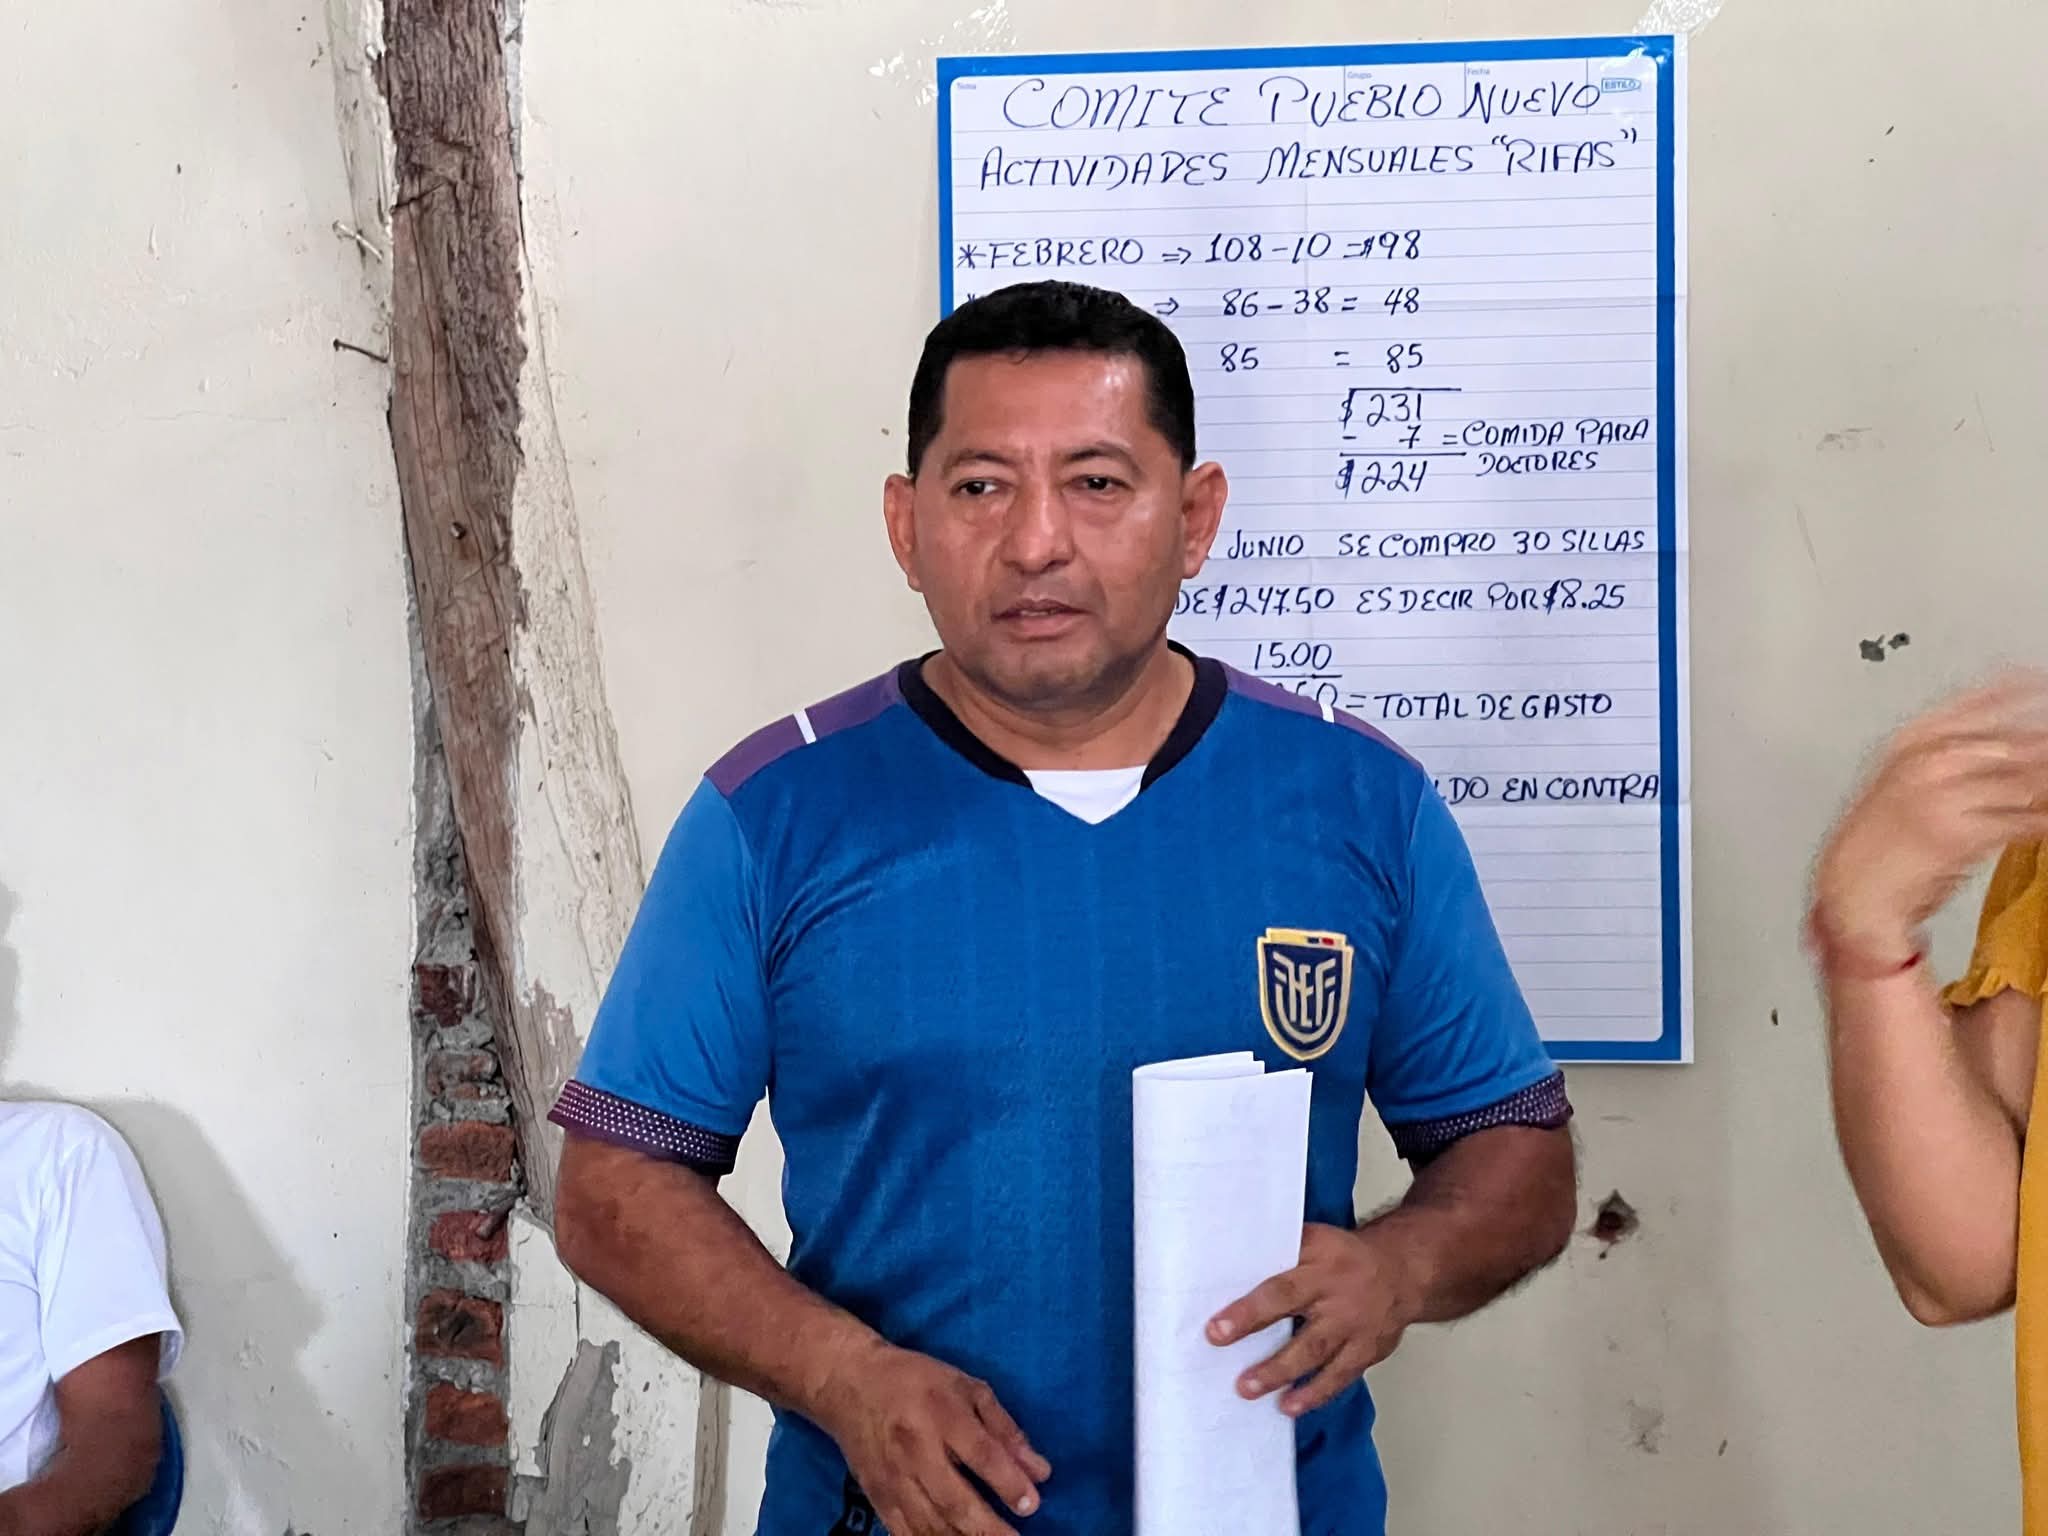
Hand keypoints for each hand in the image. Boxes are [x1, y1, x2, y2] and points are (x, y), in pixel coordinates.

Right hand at [811, 1337, 1049, 1535]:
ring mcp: (893, 1479)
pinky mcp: (877, 1498)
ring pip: (931, 1525)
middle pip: (955, 1500)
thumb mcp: (966, 1387)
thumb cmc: (916, 1381)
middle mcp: (916, 1450)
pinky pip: (905, 1534)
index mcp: (941, 1413)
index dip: (1008, 1482)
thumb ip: (1005, 1429)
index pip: (980, 1454)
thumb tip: (1040, 1471)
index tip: (1031, 1505)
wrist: (848, 1383)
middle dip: (989, 1528)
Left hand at [1207, 1222, 1418, 1417]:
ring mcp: (1356, 1326)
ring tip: (1251, 1390)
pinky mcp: (1368, 1351)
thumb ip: (1279, 1254)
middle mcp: (1339, 1295)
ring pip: (1318, 1353)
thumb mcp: (1314, 1241)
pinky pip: (1340, 1375)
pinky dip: (1315, 1393)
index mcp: (1321, 1262)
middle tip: (1236, 1372)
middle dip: (1267, 1351)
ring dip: (1283, 1374)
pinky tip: (1290, 1406)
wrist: (1402, 1271)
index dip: (1248, 1310)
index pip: (1280, 1287)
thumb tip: (1228, 1267)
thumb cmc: (1345, 1257)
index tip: (1217, 1330)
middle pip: (1301, 1324)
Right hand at [1814, 672, 2047, 967]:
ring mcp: (1941, 798)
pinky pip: (2022, 822)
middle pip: (2009, 741)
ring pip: (2022, 781)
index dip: (2015, 692)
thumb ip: (1948, 754)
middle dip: (2040, 743)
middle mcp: (1923, 763)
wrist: (1852, 889)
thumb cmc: (1876, 840)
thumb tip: (2004, 742)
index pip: (1974, 704)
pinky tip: (2046, 818)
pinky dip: (2043, 819)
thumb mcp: (1901, 779)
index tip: (2041, 682)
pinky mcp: (1959, 836)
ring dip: (2046, 782)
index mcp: (1907, 742)